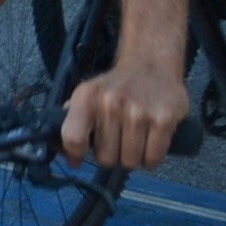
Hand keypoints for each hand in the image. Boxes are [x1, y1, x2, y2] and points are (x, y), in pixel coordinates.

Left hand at [61, 59, 188, 169]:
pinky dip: (152, 157)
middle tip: (118, 139)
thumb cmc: (117, 86)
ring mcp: (138, 111)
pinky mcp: (163, 120)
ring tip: (135, 137)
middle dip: (112, 155)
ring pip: (130, 161)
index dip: (74, 154)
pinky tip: (150, 140)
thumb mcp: (88, 93)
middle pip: (106, 158)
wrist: (151, 64)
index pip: (73, 137)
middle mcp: (110, 102)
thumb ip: (73, 119)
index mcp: (87, 96)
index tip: (78, 159)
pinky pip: (153, 159)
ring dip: (133, 156)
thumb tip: (62, 151)